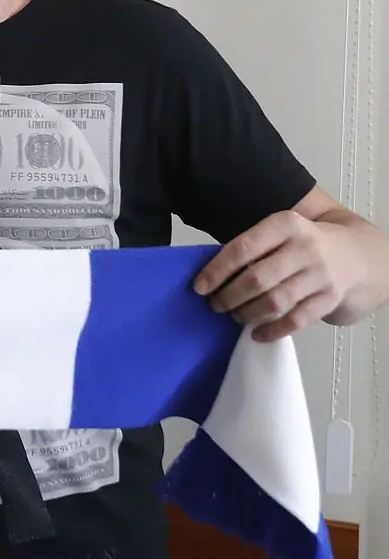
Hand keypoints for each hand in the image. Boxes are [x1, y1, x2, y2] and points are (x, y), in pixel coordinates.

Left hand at [192, 208, 361, 342]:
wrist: (358, 254)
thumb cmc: (305, 242)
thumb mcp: (281, 230)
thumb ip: (254, 246)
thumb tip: (212, 275)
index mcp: (286, 224)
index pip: (243, 248)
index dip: (217, 271)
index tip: (200, 287)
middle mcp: (305, 248)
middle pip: (257, 278)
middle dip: (229, 296)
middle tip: (215, 305)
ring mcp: (321, 275)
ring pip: (275, 301)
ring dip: (248, 314)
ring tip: (235, 316)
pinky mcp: (331, 299)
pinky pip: (297, 320)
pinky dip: (273, 330)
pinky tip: (257, 334)